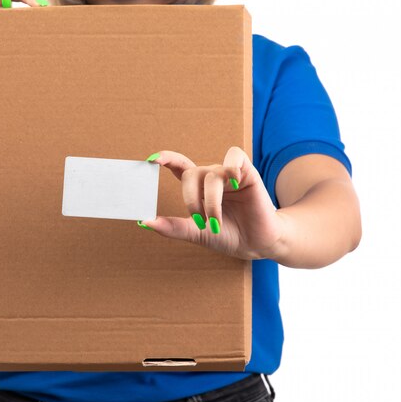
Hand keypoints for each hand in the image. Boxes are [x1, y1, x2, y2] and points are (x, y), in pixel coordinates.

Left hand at [138, 147, 285, 260]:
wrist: (257, 244)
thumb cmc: (227, 236)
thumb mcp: (196, 233)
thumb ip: (172, 227)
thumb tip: (143, 221)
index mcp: (197, 188)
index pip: (178, 167)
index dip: (165, 159)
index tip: (150, 160)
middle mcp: (211, 178)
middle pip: (191, 174)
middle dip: (191, 200)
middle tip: (201, 223)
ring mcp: (228, 174)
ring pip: (211, 174)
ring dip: (211, 202)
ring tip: (216, 222)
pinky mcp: (247, 173)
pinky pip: (234, 157)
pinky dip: (231, 167)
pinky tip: (233, 183)